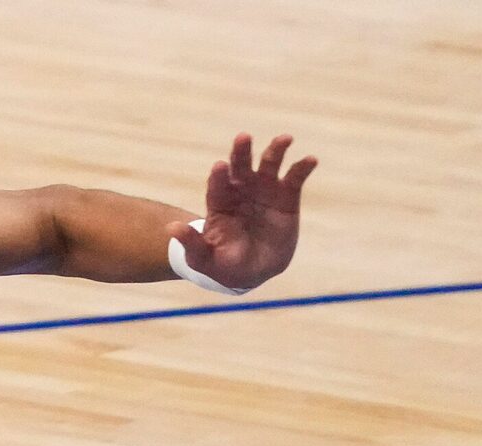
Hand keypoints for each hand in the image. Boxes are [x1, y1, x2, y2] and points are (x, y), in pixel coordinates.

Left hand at [174, 134, 315, 290]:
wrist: (251, 271)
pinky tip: (310, 160)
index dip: (218, 177)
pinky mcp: (286, 196)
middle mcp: (241, 190)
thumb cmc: (222, 264)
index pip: (217, 186)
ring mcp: (264, 190)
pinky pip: (294, 178)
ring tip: (285, 139)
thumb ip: (191, 244)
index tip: (219, 166)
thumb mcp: (203, 259)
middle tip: (243, 138)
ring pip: (268, 165)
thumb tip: (171, 228)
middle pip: (240, 167)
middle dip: (241, 152)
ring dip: (276, 150)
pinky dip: (302, 167)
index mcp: (219, 203)